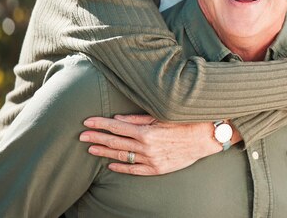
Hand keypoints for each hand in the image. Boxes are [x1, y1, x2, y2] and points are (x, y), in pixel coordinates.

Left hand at [79, 115, 228, 175]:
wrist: (205, 138)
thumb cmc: (184, 121)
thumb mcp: (160, 115)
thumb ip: (137, 118)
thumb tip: (117, 118)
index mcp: (146, 130)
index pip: (116, 126)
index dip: (100, 123)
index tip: (86, 122)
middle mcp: (146, 146)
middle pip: (115, 141)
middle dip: (96, 137)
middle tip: (81, 135)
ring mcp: (150, 159)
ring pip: (121, 156)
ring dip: (105, 151)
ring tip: (91, 148)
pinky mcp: (156, 169)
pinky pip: (134, 169)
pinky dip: (121, 167)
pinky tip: (110, 164)